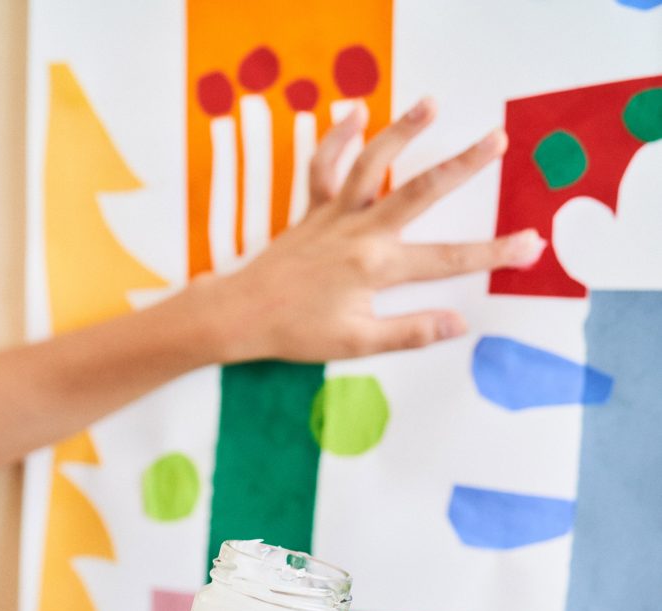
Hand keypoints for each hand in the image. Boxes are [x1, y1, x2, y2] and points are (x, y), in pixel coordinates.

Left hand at [211, 98, 544, 362]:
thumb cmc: (298, 333)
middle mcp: (360, 232)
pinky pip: (324, 167)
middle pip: (420, 191)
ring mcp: (335, 216)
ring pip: (373, 164)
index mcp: (377, 267)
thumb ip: (411, 331)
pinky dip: (337, 138)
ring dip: (402, 131)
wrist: (240, 315)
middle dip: (462, 165)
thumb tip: (459, 323)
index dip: (495, 253)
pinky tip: (357, 113)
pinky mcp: (311, 211)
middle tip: (497, 140)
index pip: (449, 259)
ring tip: (432, 104)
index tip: (531, 245)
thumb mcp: (358, 343)